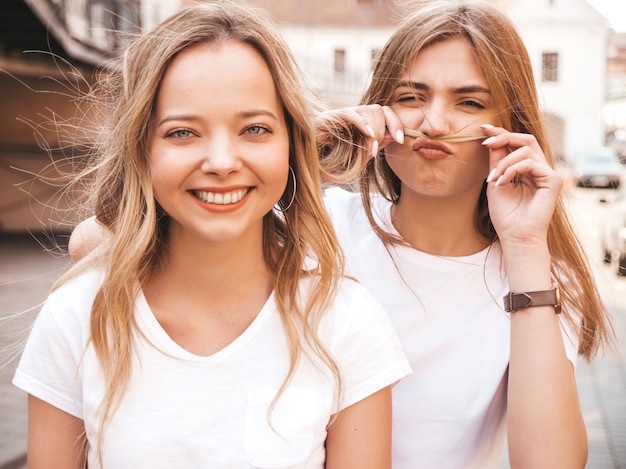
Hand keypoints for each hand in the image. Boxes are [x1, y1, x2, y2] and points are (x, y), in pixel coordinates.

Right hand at [315, 105, 404, 156]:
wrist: (312, 167)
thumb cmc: (335, 163)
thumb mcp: (362, 155)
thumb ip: (377, 144)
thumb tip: (393, 136)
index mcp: (364, 122)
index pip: (386, 112)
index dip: (396, 123)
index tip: (400, 140)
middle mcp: (355, 114)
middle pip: (379, 109)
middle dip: (384, 129)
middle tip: (376, 149)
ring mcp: (342, 114)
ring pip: (368, 110)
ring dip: (374, 131)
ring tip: (370, 149)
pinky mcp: (329, 117)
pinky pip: (350, 113)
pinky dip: (361, 123)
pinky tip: (367, 135)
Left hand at [481, 125, 562, 246]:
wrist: (515, 236)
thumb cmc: (505, 214)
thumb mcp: (495, 181)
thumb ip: (497, 161)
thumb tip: (492, 139)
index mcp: (527, 169)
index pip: (517, 143)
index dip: (501, 133)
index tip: (482, 129)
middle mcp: (540, 168)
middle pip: (526, 139)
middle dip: (504, 137)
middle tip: (486, 142)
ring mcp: (548, 173)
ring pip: (526, 150)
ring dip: (504, 162)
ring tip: (493, 179)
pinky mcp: (554, 180)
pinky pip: (531, 163)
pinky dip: (512, 170)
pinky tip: (502, 183)